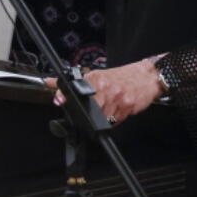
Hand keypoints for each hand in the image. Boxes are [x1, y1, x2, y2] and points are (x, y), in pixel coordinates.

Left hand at [45, 58, 162, 124]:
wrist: (146, 77)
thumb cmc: (121, 77)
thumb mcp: (97, 75)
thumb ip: (74, 82)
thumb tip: (50, 82)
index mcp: (96, 78)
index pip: (76, 91)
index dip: (66, 99)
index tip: (59, 101)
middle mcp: (105, 87)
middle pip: (89, 111)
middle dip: (88, 115)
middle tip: (95, 110)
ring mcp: (117, 97)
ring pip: (102, 119)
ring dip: (103, 119)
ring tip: (108, 109)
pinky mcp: (127, 107)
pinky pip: (115, 121)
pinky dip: (114, 120)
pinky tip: (117, 111)